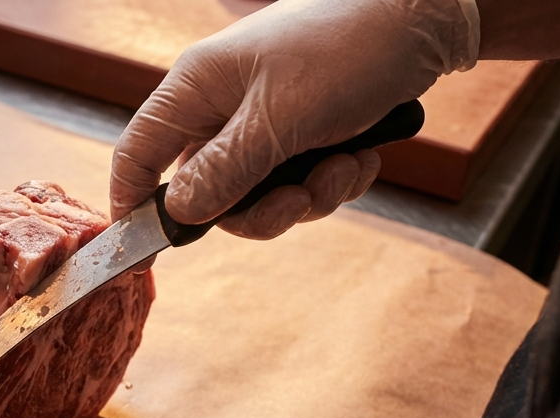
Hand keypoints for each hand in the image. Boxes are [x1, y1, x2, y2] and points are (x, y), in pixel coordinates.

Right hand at [110, 0, 479, 238]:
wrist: (425, 19)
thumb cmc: (348, 48)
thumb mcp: (280, 120)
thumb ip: (223, 171)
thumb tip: (177, 213)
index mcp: (197, 87)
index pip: (137, 153)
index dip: (134, 205)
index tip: (147, 251)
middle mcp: (223, 105)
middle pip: (207, 191)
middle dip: (259, 209)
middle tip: (298, 200)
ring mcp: (263, 119)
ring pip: (258, 195)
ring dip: (306, 196)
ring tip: (344, 167)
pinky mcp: (303, 130)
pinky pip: (298, 183)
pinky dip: (332, 181)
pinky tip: (361, 156)